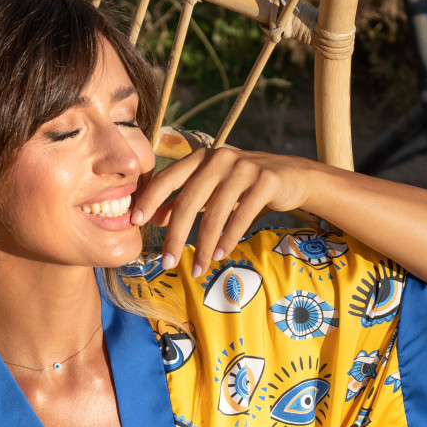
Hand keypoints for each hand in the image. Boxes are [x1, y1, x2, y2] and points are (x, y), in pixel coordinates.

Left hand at [130, 148, 313, 276]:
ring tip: (199, 268)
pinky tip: (220, 255)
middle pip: (188, 201)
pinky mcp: (265, 180)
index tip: (135, 222)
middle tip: (167, 263)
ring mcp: (243, 168)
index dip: (150, 200)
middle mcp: (219, 158)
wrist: (291, 176)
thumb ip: (184, 200)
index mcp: (200, 158)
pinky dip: (228, 239)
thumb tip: (154, 218)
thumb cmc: (244, 185)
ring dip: (203, 246)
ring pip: (214, 214)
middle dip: (175, 236)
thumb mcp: (212, 189)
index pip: (167, 178)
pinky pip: (241, 216)